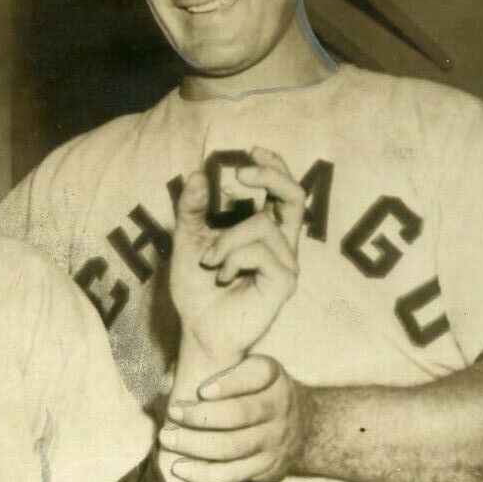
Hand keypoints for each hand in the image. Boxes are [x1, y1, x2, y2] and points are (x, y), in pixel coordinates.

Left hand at [161, 355, 308, 481]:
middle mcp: (279, 406)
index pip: (256, 375)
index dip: (230, 383)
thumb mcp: (241, 370)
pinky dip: (204, 474)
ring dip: (196, 445)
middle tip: (173, 413)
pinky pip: (234, 473)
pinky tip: (180, 469)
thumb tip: (166, 384)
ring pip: (234, 446)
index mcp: (271, 375)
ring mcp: (275, 438)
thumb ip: (207, 368)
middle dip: (202, 416)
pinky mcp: (267, 466)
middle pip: (241, 414)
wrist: (297, 427)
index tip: (201, 390)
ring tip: (167, 439)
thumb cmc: (249, 390)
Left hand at [169, 147, 303, 369]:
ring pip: (263, 225)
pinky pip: (261, 252)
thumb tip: (198, 173)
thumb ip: (192, 208)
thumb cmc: (197, 288)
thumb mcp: (188, 239)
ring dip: (227, 240)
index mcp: (264, 230)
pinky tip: (222, 275)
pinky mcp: (285, 282)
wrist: (197, 329)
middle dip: (271, 176)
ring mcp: (286, 263)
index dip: (274, 166)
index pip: (282, 190)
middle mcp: (281, 244)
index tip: (251, 152)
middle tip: (243, 173)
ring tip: (209, 262)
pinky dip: (234, 258)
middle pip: (294, 196)